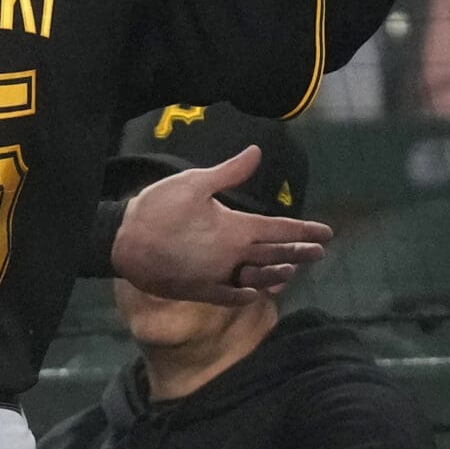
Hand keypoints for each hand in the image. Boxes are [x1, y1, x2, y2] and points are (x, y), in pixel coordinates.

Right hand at [111, 147, 333, 304]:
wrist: (122, 243)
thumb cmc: (157, 208)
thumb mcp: (194, 182)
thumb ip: (230, 171)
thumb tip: (257, 152)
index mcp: (236, 228)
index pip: (280, 230)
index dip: (305, 230)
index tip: (326, 233)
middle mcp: (233, 257)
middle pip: (275, 255)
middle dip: (299, 252)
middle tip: (319, 252)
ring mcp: (218, 277)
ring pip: (258, 278)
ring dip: (278, 274)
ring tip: (292, 272)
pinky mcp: (201, 290)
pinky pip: (231, 296)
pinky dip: (247, 295)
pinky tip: (256, 293)